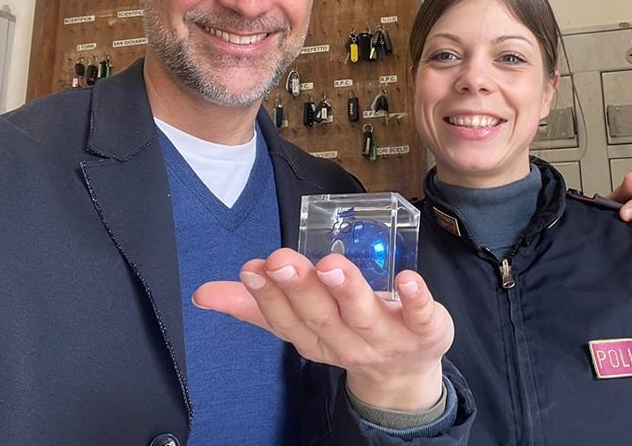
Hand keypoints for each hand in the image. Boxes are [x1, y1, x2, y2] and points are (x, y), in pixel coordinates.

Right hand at [192, 248, 451, 410]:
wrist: (406, 370)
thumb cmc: (348, 333)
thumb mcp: (303, 324)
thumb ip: (257, 307)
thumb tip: (205, 293)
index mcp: (314, 339)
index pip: (285, 321)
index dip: (269, 296)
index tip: (254, 267)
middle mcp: (346, 342)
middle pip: (320, 317)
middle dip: (300, 288)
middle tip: (283, 260)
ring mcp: (387, 338)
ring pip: (363, 315)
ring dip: (347, 289)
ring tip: (331, 264)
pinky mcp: (425, 330)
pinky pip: (420, 315)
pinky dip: (414, 298)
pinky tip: (407, 278)